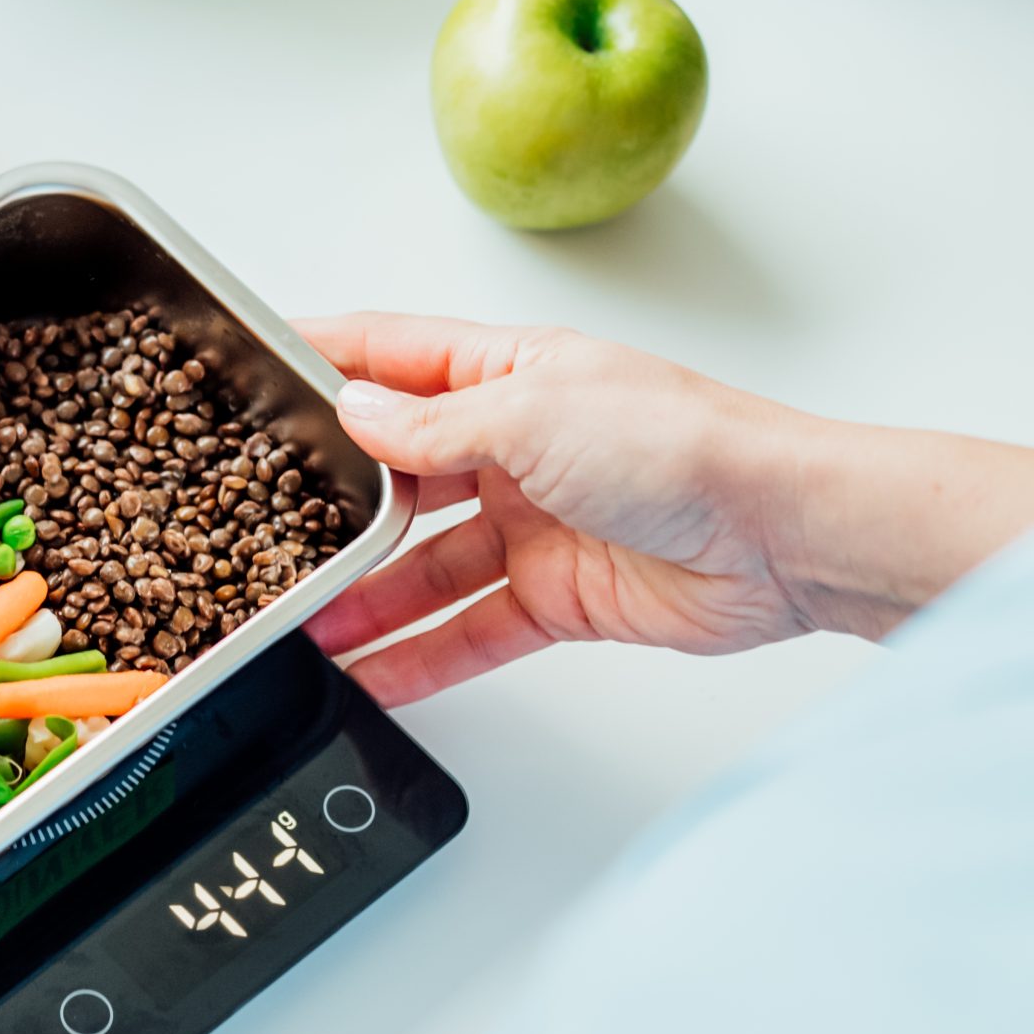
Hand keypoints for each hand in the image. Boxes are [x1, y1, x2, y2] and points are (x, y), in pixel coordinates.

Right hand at [296, 313, 1033, 704]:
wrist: (783, 535)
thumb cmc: (686, 444)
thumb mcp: (534, 415)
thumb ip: (431, 428)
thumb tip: (354, 418)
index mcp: (510, 373)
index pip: (393, 357)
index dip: (322, 359)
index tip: (250, 367)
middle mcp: (516, 443)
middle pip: (396, 473)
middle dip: (329, 506)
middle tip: (255, 531)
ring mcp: (533, 521)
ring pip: (422, 564)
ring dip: (363, 598)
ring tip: (297, 628)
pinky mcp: (556, 595)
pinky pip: (467, 630)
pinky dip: (418, 657)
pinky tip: (369, 676)